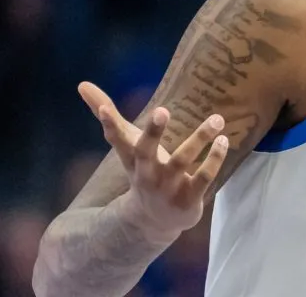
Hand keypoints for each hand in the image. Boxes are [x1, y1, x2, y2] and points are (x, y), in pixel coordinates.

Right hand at [77, 81, 227, 235]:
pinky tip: (223, 141)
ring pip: (183, 160)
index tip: (105, 110)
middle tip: (162, 109)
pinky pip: (203, 177)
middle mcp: (147, 173)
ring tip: (217, 119)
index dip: (109, 124)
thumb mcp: (127, 146)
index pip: (117, 139)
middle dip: (152, 132)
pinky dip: (214, 159)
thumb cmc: (143, 171)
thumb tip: (81, 84)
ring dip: (200, 138)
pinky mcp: (189, 198)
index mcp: (132, 158)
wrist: (153, 221)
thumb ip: (109, 117)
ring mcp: (168, 187)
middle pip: (146, 151)